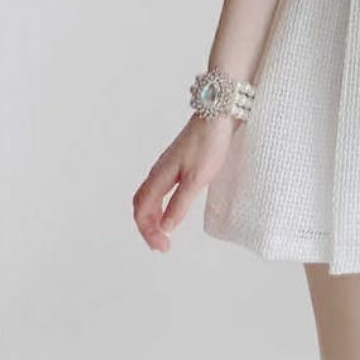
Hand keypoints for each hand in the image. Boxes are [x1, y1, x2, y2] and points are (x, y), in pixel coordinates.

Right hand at [132, 114, 237, 251]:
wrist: (218, 112)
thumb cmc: (208, 143)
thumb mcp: (197, 179)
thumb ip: (180, 204)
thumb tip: (165, 227)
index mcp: (158, 177)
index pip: (142, 212)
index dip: (149, 233)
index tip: (164, 247)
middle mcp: (158, 171)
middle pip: (141, 204)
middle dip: (147, 227)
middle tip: (161, 244)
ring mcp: (167, 165)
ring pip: (150, 195)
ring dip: (153, 216)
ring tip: (165, 231)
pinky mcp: (178, 160)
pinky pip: (161, 188)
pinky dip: (162, 203)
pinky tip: (175, 206)